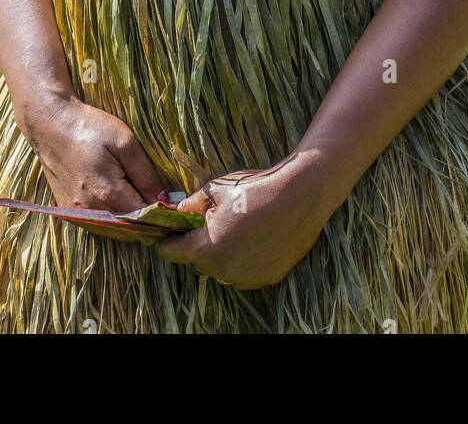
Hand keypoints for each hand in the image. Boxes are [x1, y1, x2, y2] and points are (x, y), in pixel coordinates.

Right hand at [25, 96, 169, 243]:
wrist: (51, 125)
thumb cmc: (90, 128)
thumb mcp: (126, 143)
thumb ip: (146, 175)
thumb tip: (164, 200)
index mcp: (108, 194)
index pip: (145, 220)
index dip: (163, 216)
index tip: (175, 209)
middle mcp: (91, 211)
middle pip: (131, 232)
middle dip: (151, 223)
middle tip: (164, 206)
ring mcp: (78, 215)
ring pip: (115, 233)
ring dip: (133, 225)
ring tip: (145, 203)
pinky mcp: (70, 213)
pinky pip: (100, 227)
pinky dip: (115, 222)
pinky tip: (123, 203)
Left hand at [156, 151, 326, 289]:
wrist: (299, 195)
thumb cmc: (253, 190)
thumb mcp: (213, 190)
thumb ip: (188, 206)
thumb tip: (175, 212)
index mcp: (204, 250)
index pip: (169, 253)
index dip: (167, 239)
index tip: (171, 230)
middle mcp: (222, 271)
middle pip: (197, 261)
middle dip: (199, 243)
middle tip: (212, 219)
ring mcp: (246, 278)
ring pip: (222, 268)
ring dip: (222, 253)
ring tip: (238, 225)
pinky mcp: (267, 278)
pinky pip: (245, 271)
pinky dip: (245, 258)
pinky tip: (256, 236)